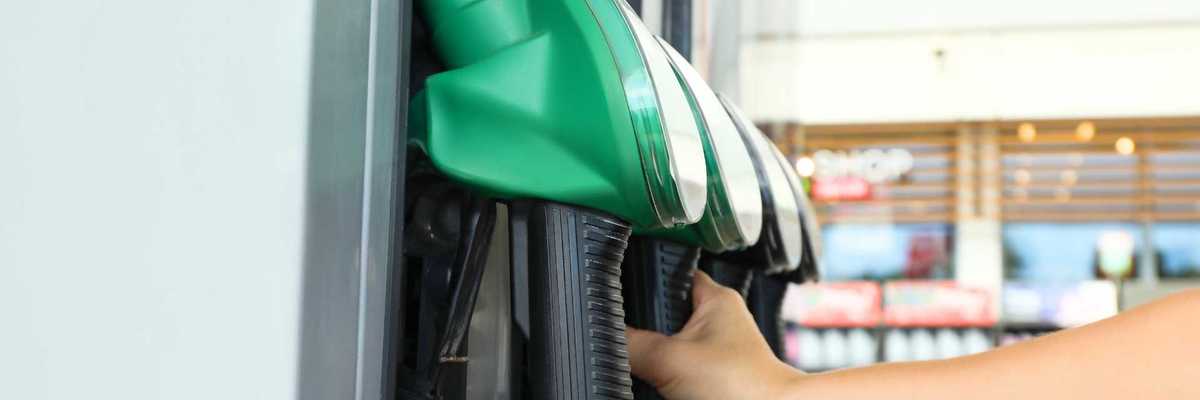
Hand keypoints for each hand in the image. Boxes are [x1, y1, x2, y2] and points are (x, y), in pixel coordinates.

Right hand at [626, 271, 802, 399]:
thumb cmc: (743, 386)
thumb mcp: (669, 359)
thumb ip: (631, 345)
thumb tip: (605, 339)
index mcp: (716, 297)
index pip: (672, 273)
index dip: (646, 281)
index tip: (624, 291)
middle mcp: (721, 319)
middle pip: (667, 313)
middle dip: (648, 328)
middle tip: (640, 342)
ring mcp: (721, 349)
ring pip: (673, 343)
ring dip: (660, 355)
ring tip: (657, 366)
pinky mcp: (718, 375)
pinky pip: (683, 368)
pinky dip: (671, 375)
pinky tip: (666, 383)